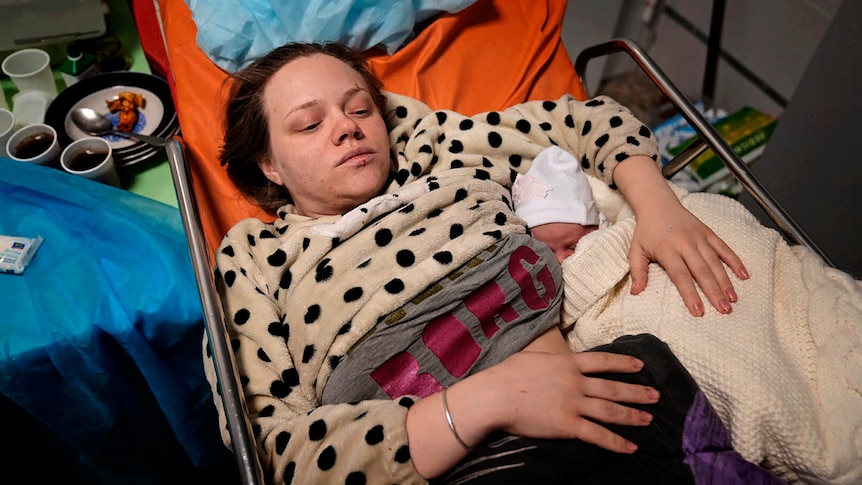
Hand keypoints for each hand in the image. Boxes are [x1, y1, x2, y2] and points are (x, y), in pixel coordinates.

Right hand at [483, 350, 658, 452]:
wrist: (495, 395)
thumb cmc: (507, 374)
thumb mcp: (533, 357)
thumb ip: (552, 361)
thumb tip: (559, 361)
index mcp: (567, 363)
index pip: (603, 361)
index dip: (623, 364)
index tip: (640, 365)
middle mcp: (576, 382)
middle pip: (613, 388)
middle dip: (636, 392)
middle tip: (655, 395)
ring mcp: (573, 404)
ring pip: (610, 411)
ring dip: (632, 416)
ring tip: (648, 419)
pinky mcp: (568, 426)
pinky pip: (597, 435)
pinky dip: (616, 442)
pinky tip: (630, 447)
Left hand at [612, 155, 748, 315]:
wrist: (658, 204)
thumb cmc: (646, 231)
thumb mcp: (635, 250)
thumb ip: (637, 271)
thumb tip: (636, 292)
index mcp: (666, 249)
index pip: (680, 275)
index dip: (690, 293)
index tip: (698, 311)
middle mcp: (685, 243)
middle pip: (702, 271)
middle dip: (713, 292)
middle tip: (724, 310)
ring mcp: (699, 237)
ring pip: (715, 261)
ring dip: (726, 281)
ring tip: (732, 299)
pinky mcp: (708, 232)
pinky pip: (724, 248)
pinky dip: (735, 261)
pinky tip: (744, 275)